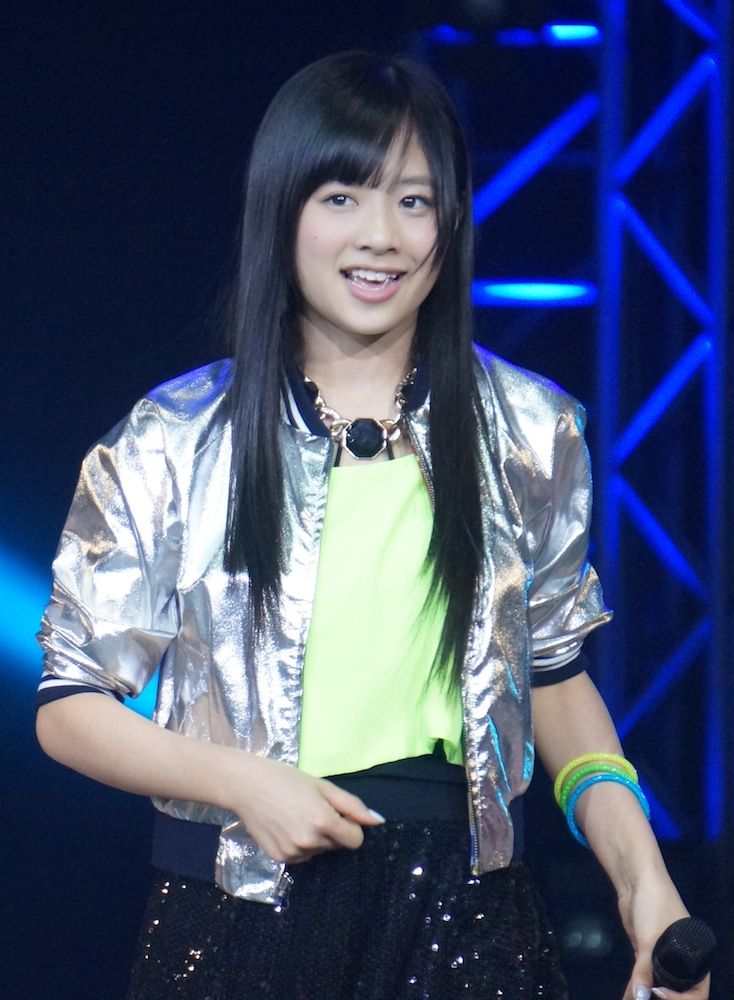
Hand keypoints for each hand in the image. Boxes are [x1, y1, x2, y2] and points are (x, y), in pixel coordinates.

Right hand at [230, 755, 383, 862]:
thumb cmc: (287, 779)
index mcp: (323, 822)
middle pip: (337, 845)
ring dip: (315, 838)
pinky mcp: (280, 859)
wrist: (246, 786)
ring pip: (319, 851)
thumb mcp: (323, 786)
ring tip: (296, 816)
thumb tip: (377, 821)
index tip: (337, 812)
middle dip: (332, 830)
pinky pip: (302, 856)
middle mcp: (310, 842)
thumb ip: (352, 805)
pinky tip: (285, 826)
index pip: (355, 840)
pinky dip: (299, 844)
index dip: (350, 826)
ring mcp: (293, 854)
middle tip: (311, 809)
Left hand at [618, 872, 709, 999]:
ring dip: (643, 996)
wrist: (637, 880)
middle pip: (675, 992)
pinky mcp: (644, 953)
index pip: (695, 994)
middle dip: (658, 998)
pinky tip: (626, 996)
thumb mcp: (650, 938)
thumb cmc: (655, 905)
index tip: (658, 993)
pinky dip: (635, 987)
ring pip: (656, 986)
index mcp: (695, 960)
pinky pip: (643, 977)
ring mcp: (661, 958)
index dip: (678, 999)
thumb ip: (644, 969)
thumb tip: (640, 997)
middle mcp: (681, 963)